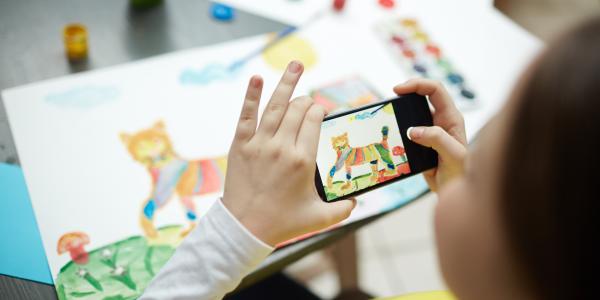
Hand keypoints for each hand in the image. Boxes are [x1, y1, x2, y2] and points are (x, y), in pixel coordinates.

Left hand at [222, 61, 355, 246]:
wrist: (245, 228)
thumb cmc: (283, 223)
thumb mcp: (319, 218)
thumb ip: (343, 209)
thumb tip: (357, 201)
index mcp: (303, 160)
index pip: (313, 121)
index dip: (319, 111)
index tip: (320, 111)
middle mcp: (282, 147)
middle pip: (297, 110)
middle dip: (307, 100)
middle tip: (309, 101)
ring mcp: (259, 144)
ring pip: (276, 106)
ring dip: (287, 82)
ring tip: (296, 64)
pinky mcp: (240, 145)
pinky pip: (246, 115)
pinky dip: (251, 95)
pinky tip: (257, 78)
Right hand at [394, 79, 466, 191]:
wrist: (453, 190)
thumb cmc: (460, 173)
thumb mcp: (453, 155)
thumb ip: (436, 139)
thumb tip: (413, 130)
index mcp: (451, 118)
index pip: (435, 90)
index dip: (417, 84)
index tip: (398, 90)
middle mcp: (440, 120)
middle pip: (422, 96)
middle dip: (405, 93)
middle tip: (389, 100)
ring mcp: (429, 130)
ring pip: (412, 113)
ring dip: (399, 112)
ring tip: (386, 116)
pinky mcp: (420, 141)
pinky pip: (406, 129)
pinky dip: (396, 128)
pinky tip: (388, 134)